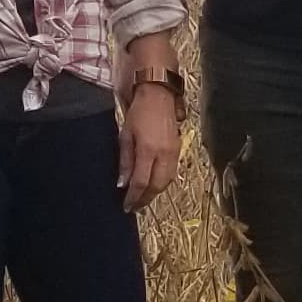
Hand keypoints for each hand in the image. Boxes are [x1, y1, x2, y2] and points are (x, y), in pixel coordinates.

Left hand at [118, 89, 180, 210]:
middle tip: (134, 207)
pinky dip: (162, 183)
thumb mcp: (125, 136)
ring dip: (155, 193)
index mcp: (148, 150)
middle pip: (156, 186)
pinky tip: (153, 185)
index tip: (126, 206)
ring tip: (143, 199)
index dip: (134, 197)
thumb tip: (123, 184)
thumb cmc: (138, 112)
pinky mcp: (179, 149)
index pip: (141, 182)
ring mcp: (174, 152)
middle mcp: (164, 154)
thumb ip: (125, 161)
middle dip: (145, 199)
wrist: (158, 95)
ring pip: (166, 182)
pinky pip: (171, 173)